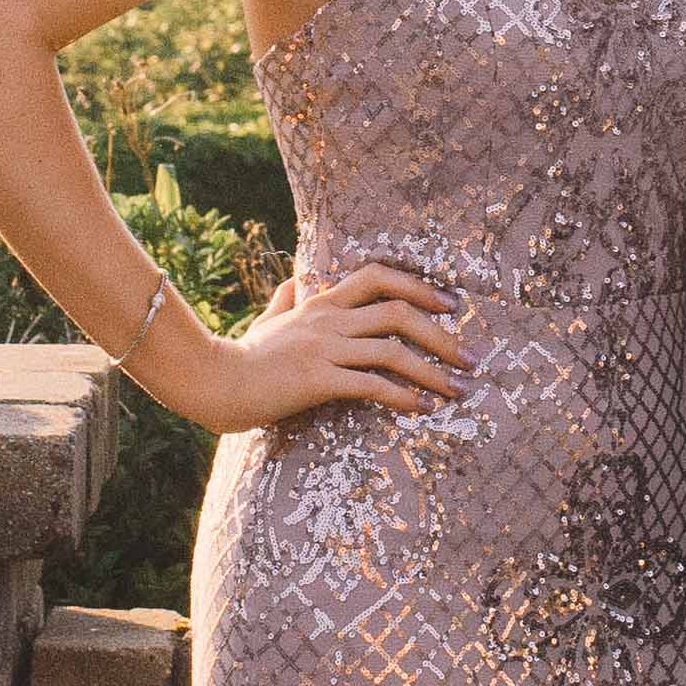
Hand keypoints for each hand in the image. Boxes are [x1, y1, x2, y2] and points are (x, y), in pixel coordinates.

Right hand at [168, 265, 468, 430]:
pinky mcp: (317, 381)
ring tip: (458, 391)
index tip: (450, 305)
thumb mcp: (266, 322)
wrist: (213, 382)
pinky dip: (403, 396)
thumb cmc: (241, 356)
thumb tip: (293, 284)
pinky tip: (422, 408)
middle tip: (472, 358)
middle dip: (443, 335)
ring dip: (434, 371)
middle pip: (399, 313)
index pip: (379, 277)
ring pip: (392, 350)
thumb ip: (284, 301)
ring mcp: (324, 349)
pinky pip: (371, 385)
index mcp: (322, 303)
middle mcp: (328, 320)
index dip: (420, 286)